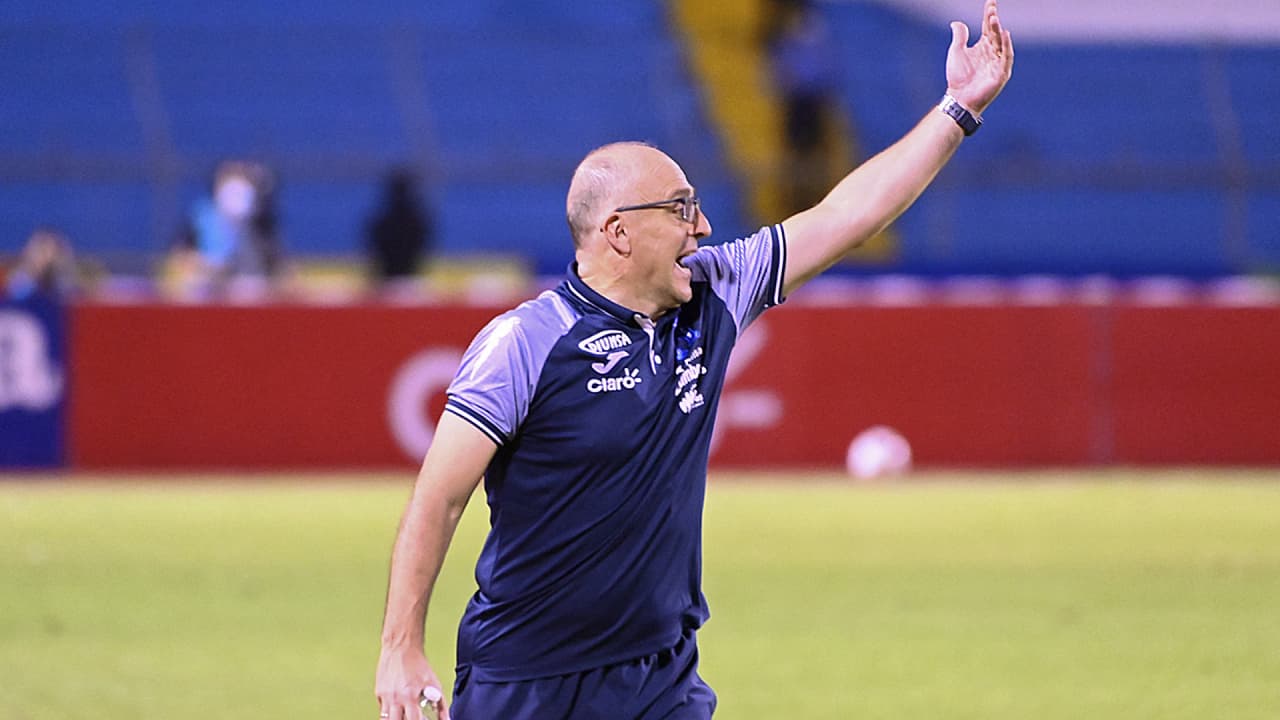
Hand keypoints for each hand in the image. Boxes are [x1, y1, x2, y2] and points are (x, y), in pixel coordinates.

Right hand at [375, 647, 449, 719]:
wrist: (401, 647)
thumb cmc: (418, 664)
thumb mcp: (434, 684)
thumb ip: (441, 705)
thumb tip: (446, 719)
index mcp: (410, 697)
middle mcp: (395, 698)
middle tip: (412, 717)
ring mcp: (385, 696)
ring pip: (386, 719)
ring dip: (396, 719)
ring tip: (404, 714)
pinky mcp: (378, 692)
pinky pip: (383, 709)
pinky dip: (390, 712)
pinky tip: (399, 707)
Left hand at [945, 0, 1013, 114]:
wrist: (959, 98)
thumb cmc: (958, 77)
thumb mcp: (956, 52)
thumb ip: (960, 37)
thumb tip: (957, 23)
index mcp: (983, 47)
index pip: (988, 27)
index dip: (989, 14)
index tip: (991, 2)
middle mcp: (993, 52)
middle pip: (995, 32)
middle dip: (993, 20)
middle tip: (991, 9)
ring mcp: (998, 62)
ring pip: (1000, 42)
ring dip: (998, 30)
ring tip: (993, 18)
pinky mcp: (1001, 73)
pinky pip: (1006, 57)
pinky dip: (1006, 45)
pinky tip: (1004, 34)